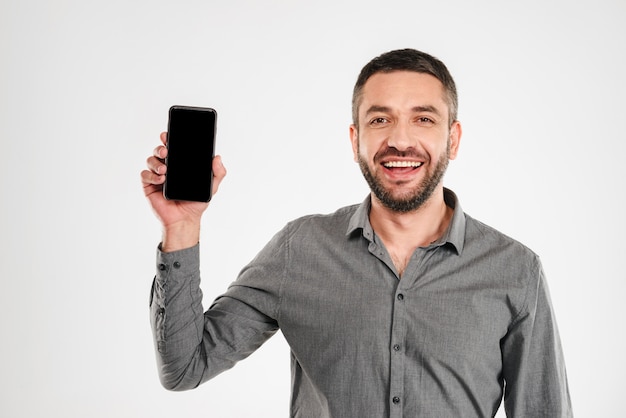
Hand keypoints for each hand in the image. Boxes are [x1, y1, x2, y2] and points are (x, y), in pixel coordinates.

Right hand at [141, 132, 226, 250]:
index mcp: (180, 165)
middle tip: (166, 151)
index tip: (169, 135)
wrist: (185, 220)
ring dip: (156, 161)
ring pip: (151, 160)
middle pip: (160, 150)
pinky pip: (145, 175)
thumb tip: (218, 157)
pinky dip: (151, 175)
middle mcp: (167, 167)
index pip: (174, 147)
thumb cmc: (196, 203)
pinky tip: (161, 180)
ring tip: (165, 169)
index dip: (169, 139)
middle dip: (161, 147)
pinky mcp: (149, 185)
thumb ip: (218, 173)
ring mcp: (157, 176)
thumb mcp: (211, 187)